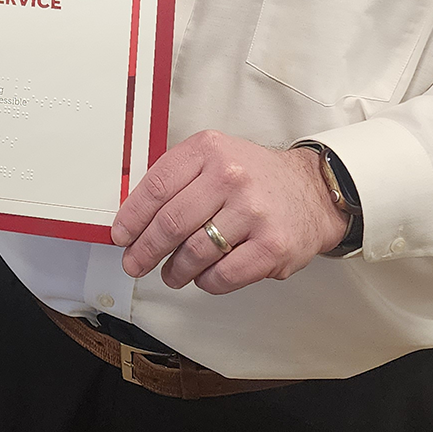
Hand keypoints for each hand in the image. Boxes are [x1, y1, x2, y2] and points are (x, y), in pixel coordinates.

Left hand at [109, 131, 347, 294]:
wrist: (312, 191)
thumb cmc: (254, 177)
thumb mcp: (213, 157)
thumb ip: (177, 178)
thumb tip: (134, 216)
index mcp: (208, 150)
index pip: (157, 186)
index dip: (132, 216)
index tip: (121, 236)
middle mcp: (230, 176)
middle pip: (171, 223)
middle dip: (145, 250)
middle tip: (134, 264)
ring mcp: (252, 212)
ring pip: (194, 253)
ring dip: (175, 270)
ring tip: (171, 274)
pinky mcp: (271, 247)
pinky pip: (222, 276)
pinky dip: (205, 281)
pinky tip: (203, 277)